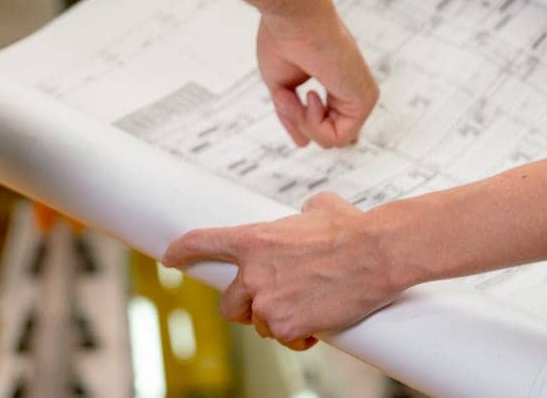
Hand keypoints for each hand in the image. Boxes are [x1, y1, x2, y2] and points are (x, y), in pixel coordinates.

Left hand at [163, 193, 401, 348]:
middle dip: (248, 306)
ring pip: (259, 323)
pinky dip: (298, 337)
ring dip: (278, 320)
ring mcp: (266, 301)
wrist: (376, 252)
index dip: (182, 251)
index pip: (204, 242)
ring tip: (308, 307)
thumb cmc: (352, 228)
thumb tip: (308, 215)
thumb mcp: (318, 208)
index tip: (170, 257)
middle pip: (230, 303)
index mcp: (254, 238)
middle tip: (275, 301)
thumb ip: (300, 216)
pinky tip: (316, 324)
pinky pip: (283, 339)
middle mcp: (252, 271)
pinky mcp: (286, 326)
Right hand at [257, 0, 378, 147]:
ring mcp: (362, 94)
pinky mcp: (366, 98)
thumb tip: (303, 144)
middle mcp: (351, 89)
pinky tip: (311, 95)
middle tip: (284, 97)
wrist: (293, 13)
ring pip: (333, 140)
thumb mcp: (282, 87)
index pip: (330, 122)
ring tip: (293, 96)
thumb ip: (293, 115)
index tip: (288, 106)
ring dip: (304, 123)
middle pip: (327, 135)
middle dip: (299, 122)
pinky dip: (316, 124)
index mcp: (336, 82)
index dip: (309, 124)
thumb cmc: (284, 38)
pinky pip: (339, 137)